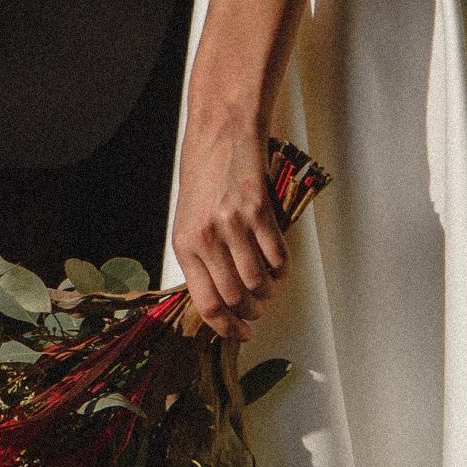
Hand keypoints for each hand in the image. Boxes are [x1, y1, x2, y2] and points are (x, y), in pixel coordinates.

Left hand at [172, 102, 287, 339]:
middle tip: (258, 309)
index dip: (226, 327)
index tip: (240, 334)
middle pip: (235, 297)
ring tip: (269, 288)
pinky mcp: (259, 210)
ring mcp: (234, 224)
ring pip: (258, 280)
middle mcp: (207, 238)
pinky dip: (282, 267)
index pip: (206, 303)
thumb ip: (200, 258)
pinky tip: (279, 265)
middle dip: (251, 311)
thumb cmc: (204, 174)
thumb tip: (219, 298)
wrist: (221, 132)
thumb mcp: (189, 219)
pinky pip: (277, 255)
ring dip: (268, 291)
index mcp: (184, 244)